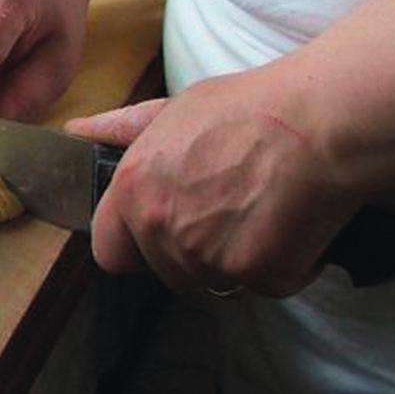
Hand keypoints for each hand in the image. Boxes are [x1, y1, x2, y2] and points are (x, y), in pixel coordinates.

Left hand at [66, 67, 361, 295]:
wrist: (317, 122)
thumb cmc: (248, 108)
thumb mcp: (173, 110)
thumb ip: (122, 130)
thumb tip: (76, 130)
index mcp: (132, 192)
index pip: (109, 253)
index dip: (136, 246)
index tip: (163, 232)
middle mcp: (159, 228)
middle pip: (167, 272)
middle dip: (193, 254)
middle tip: (230, 212)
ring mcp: (205, 256)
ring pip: (214, 282)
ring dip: (236, 260)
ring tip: (263, 211)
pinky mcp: (254, 273)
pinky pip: (264, 284)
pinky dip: (282, 265)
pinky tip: (293, 223)